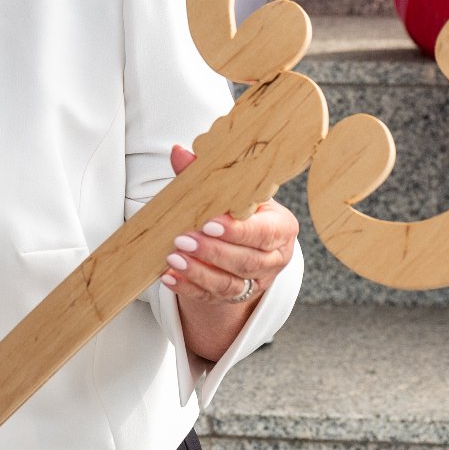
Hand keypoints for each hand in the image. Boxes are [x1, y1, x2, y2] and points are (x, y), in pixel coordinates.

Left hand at [159, 146, 298, 304]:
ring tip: (173, 258)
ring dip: (199, 272)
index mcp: (280, 227)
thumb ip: (206, 175)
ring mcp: (256, 281)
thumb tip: (179, 152)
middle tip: (183, 240)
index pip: (263, 232)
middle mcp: (273, 258)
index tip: (208, 224)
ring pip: (230, 284)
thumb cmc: (235, 210)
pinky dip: (188, 288)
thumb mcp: (228, 191)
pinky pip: (211, 297)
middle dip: (213, 252)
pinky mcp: (235, 297)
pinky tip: (169, 277)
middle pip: (246, 261)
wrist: (240, 242)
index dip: (237, 231)